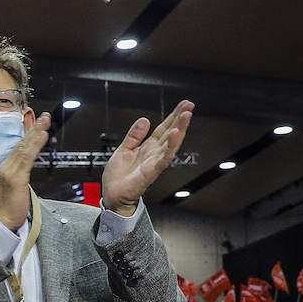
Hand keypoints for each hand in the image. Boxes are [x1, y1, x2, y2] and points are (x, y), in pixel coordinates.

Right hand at [0, 113, 51, 230]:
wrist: (1, 222)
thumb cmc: (9, 207)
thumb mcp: (15, 187)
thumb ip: (20, 174)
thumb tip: (27, 167)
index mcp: (6, 168)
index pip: (18, 146)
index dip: (28, 133)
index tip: (36, 122)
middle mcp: (6, 167)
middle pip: (21, 143)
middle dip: (33, 128)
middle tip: (45, 116)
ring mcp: (10, 171)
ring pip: (24, 147)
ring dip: (36, 132)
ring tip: (45, 121)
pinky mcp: (16, 178)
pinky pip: (27, 158)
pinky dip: (35, 145)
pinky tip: (41, 136)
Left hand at [101, 100, 193, 215]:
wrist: (112, 197)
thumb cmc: (117, 178)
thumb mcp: (123, 150)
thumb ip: (134, 136)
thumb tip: (144, 120)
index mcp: (147, 148)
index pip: (163, 128)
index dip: (172, 116)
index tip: (183, 104)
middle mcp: (153, 154)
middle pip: (170, 133)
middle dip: (180, 119)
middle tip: (190, 105)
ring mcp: (154, 162)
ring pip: (171, 144)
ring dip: (180, 129)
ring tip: (186, 116)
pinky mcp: (151, 172)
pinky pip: (164, 158)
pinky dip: (170, 146)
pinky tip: (175, 135)